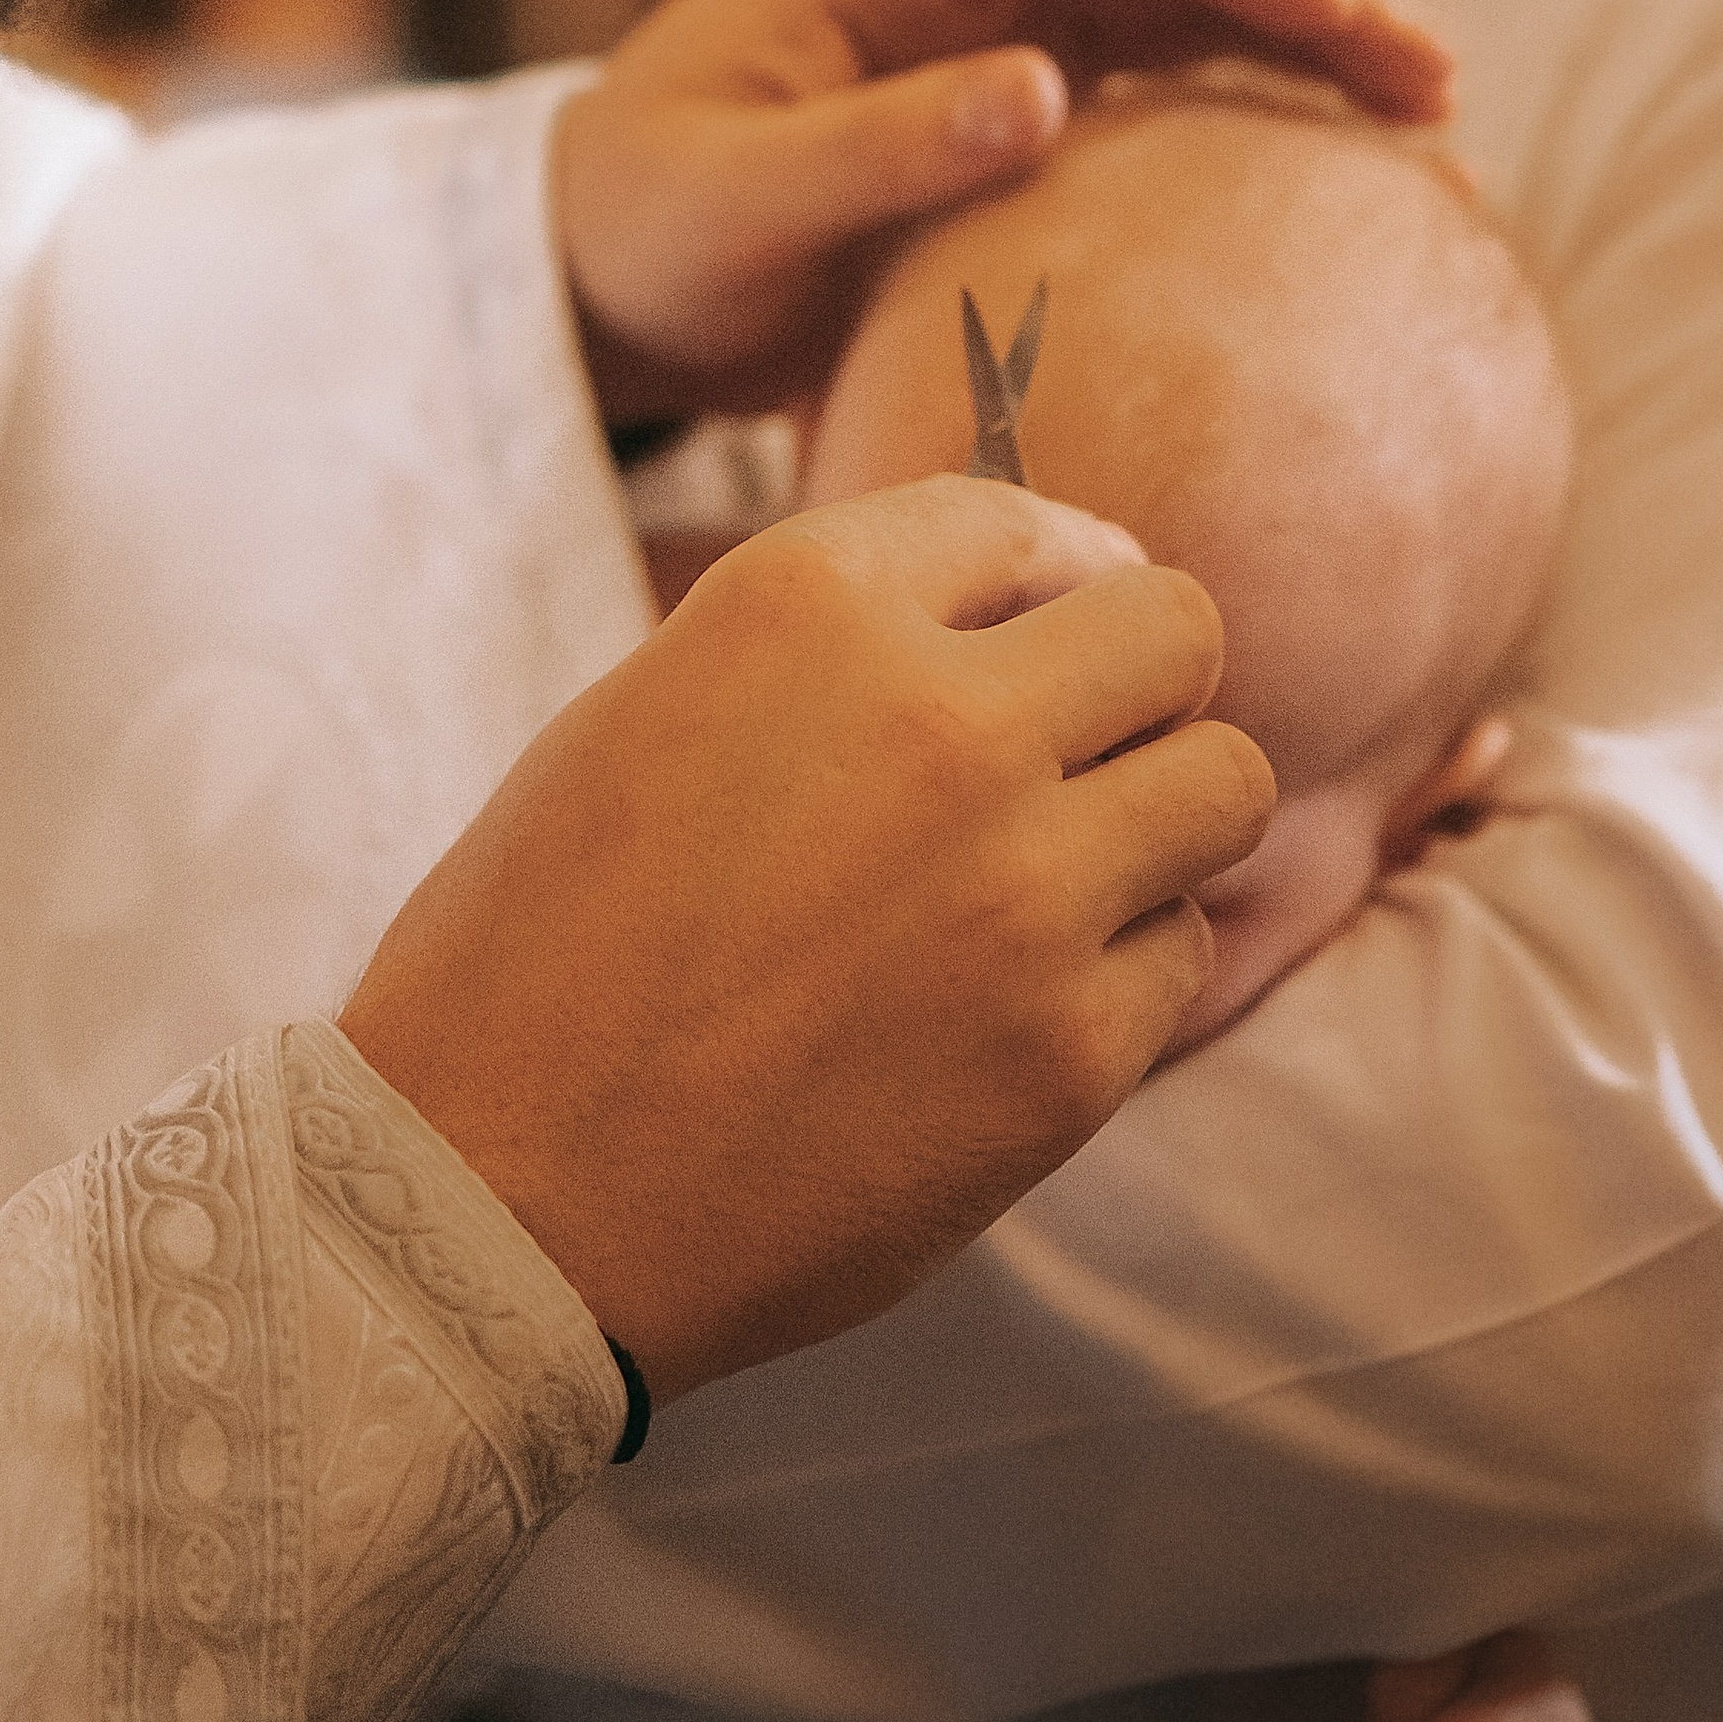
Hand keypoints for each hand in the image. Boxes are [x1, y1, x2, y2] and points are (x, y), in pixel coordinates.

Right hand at [336, 475, 1270, 1396]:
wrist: (497, 1203)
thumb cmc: (538, 951)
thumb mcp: (652, 709)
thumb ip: (833, 645)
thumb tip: (1019, 603)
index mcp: (806, 604)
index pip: (1023, 519)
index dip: (1050, 573)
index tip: (1045, 627)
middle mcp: (938, 717)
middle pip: (1175, 630)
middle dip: (1135, 685)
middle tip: (1076, 753)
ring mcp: (1022, 886)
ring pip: (1225, 785)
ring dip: (1158, 822)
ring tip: (1066, 878)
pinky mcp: (1069, 1050)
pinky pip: (1182, 955)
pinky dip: (1120, 975)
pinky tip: (1010, 1010)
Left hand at [555, 0, 1452, 418]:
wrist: (594, 270)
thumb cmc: (643, 231)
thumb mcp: (731, 205)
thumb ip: (873, 147)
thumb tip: (1038, 89)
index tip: (1340, 10)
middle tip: (1438, 76)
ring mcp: (993, 4)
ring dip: (1308, 43)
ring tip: (1436, 123)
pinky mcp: (1019, 76)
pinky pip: (1161, 68)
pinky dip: (1258, 106)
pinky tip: (1352, 173)